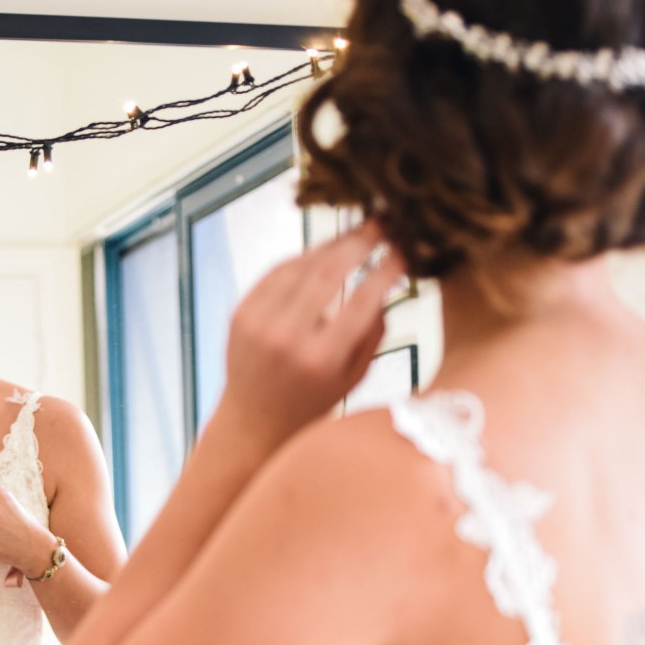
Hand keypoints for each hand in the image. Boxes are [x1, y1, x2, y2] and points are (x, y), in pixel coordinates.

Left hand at [216, 220, 405, 456]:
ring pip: (300, 266)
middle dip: (359, 242)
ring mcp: (258, 322)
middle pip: (329, 272)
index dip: (386, 269)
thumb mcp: (353, 378)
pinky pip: (275, 273)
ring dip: (331, 245)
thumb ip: (372, 333)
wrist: (252, 420)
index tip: (404, 250)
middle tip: (382, 223)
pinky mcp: (241, 313)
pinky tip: (322, 251)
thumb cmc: (312, 403)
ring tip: (355, 233)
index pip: (363, 301)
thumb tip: (386, 284)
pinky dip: (301, 258)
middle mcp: (286, 337)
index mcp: (321, 358)